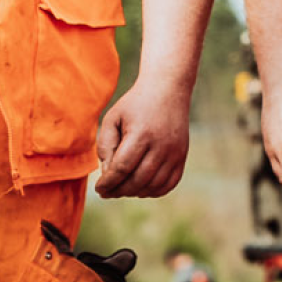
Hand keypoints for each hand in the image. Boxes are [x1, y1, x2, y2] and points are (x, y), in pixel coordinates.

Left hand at [91, 80, 191, 197]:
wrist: (167, 90)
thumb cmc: (135, 104)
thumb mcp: (113, 118)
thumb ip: (106, 146)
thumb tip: (108, 174)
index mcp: (141, 134)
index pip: (122, 168)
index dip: (108, 183)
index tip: (99, 188)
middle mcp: (161, 145)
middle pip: (138, 180)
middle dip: (119, 190)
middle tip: (107, 192)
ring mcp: (175, 152)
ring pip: (153, 185)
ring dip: (135, 192)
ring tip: (122, 189)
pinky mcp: (182, 155)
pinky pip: (169, 184)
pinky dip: (154, 191)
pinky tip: (140, 188)